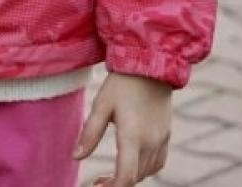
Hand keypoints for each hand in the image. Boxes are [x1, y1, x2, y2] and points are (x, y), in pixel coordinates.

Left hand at [74, 72, 172, 186]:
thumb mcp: (101, 106)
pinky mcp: (166, 135)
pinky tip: (130, 163)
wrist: (150, 66)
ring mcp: (161, 140)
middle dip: (116, 184)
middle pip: (135, 177)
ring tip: (110, 176)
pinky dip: (143, 170)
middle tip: (96, 181)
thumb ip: (89, 133)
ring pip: (147, 172)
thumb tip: (75, 157)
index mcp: (133, 136)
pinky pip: (157, 163)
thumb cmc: (121, 84)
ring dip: (130, 177)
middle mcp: (151, 142)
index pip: (126, 176)